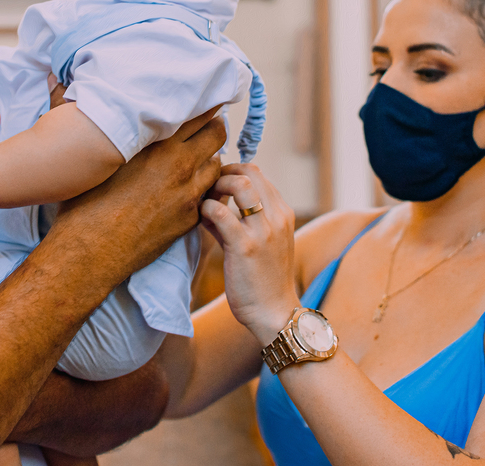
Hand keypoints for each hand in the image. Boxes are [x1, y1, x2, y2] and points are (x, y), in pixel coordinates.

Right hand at [48, 107, 225, 281]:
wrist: (88, 253)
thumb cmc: (80, 201)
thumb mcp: (83, 152)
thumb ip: (72, 113)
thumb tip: (55, 80)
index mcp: (155, 142)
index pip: (195, 110)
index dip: (197, 104)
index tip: (195, 101)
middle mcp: (178, 164)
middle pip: (217, 133)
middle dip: (213, 126)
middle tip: (202, 127)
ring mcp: (188, 193)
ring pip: (217, 164)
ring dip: (209, 157)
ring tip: (194, 157)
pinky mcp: (189, 218)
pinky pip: (208, 194)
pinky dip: (203, 186)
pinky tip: (186, 186)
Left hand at [199, 164, 298, 344]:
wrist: (275, 313)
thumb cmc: (264, 281)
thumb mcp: (262, 244)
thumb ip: (240, 221)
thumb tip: (210, 204)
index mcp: (283, 214)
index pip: (258, 175)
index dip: (233, 171)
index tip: (217, 181)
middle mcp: (277, 217)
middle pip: (249, 172)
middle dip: (223, 172)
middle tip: (207, 187)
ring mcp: (263, 230)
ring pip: (240, 184)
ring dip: (215, 185)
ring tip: (204, 199)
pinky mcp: (245, 245)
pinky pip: (221, 212)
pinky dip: (206, 208)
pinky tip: (201, 217)